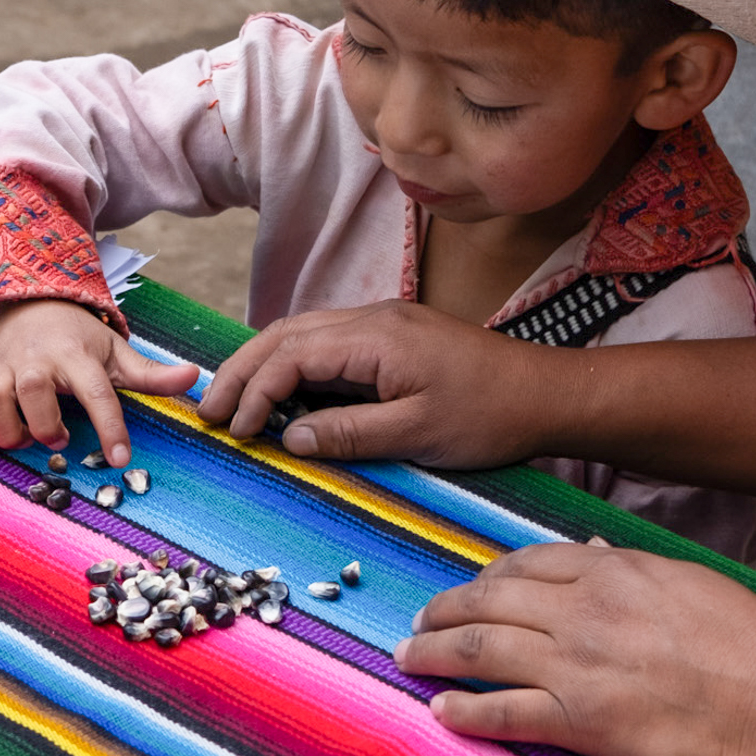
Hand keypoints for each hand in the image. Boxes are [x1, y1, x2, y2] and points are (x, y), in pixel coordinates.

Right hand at [0, 298, 200, 462]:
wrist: (26, 303)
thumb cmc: (76, 337)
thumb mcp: (115, 352)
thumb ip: (150, 373)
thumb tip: (194, 376)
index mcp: (75, 352)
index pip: (97, 390)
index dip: (109, 426)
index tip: (121, 459)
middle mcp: (34, 357)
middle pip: (35, 391)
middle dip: (46, 424)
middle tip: (59, 438)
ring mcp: (0, 366)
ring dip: (10, 430)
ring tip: (27, 438)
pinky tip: (2, 435)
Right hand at [199, 301, 557, 464]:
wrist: (546, 393)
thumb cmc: (490, 415)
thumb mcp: (417, 435)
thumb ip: (347, 434)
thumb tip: (288, 437)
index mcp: (376, 337)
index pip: (291, 353)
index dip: (255, 391)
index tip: (236, 431)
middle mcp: (372, 319)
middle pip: (284, 333)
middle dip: (241, 371)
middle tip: (209, 412)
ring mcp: (382, 324)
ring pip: (302, 334)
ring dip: (263, 365)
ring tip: (233, 404)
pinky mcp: (393, 338)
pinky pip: (326, 344)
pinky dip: (293, 366)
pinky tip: (282, 395)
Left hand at [396, 543, 755, 755]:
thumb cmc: (751, 647)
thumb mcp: (694, 584)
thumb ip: (636, 571)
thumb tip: (601, 556)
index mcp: (612, 573)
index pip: (526, 565)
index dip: (488, 577)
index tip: (471, 589)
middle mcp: (582, 613)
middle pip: (488, 602)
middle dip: (444, 610)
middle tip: (419, 620)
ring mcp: (574, 667)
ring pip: (478, 651)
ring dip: (433, 654)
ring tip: (408, 658)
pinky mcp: (577, 721)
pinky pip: (501, 713)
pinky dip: (463, 712)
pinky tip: (439, 712)